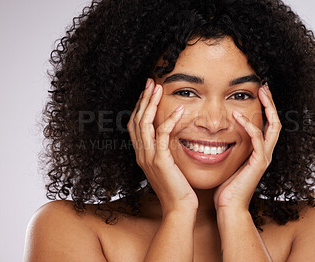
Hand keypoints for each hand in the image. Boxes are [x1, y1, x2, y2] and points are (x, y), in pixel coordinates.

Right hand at [127, 79, 197, 215]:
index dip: (140, 107)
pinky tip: (179, 110)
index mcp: (142, 154)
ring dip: (152, 104)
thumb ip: (163, 150)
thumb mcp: (167, 166)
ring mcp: (149, 157)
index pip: (135, 125)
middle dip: (143, 99)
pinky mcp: (161, 160)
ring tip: (159, 88)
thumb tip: (168, 136)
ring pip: (145, 124)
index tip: (148, 92)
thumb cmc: (176, 187)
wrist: (178, 207)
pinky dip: (169, 120)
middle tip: (151, 83)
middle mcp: (142, 154)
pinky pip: (162, 135)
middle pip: (137, 120)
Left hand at [213, 83, 281, 211]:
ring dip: (266, 108)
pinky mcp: (258, 163)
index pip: (267, 124)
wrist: (229, 206)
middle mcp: (266, 152)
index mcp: (259, 151)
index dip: (265, 108)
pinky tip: (238, 117)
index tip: (258, 92)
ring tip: (258, 92)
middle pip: (275, 122)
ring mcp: (264, 158)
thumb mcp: (229, 162)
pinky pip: (257, 140)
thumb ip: (230, 148)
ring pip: (272, 127)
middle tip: (263, 86)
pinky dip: (249, 127)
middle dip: (270, 103)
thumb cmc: (226, 186)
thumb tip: (218, 134)